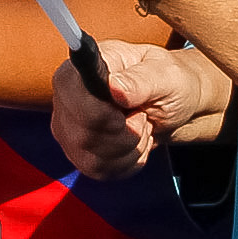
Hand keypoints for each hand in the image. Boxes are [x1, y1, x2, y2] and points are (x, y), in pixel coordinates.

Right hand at [54, 39, 211, 177]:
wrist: (171, 105)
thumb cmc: (167, 81)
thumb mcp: (164, 75)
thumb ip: (140, 80)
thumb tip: (113, 86)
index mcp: (80, 67)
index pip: (71, 94)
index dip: (100, 112)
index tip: (126, 112)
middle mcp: (66, 99)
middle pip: (83, 135)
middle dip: (126, 133)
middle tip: (142, 114)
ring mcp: (69, 129)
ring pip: (92, 159)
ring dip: (130, 147)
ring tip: (141, 125)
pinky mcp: (79, 154)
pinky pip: (100, 170)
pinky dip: (128, 161)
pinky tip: (135, 141)